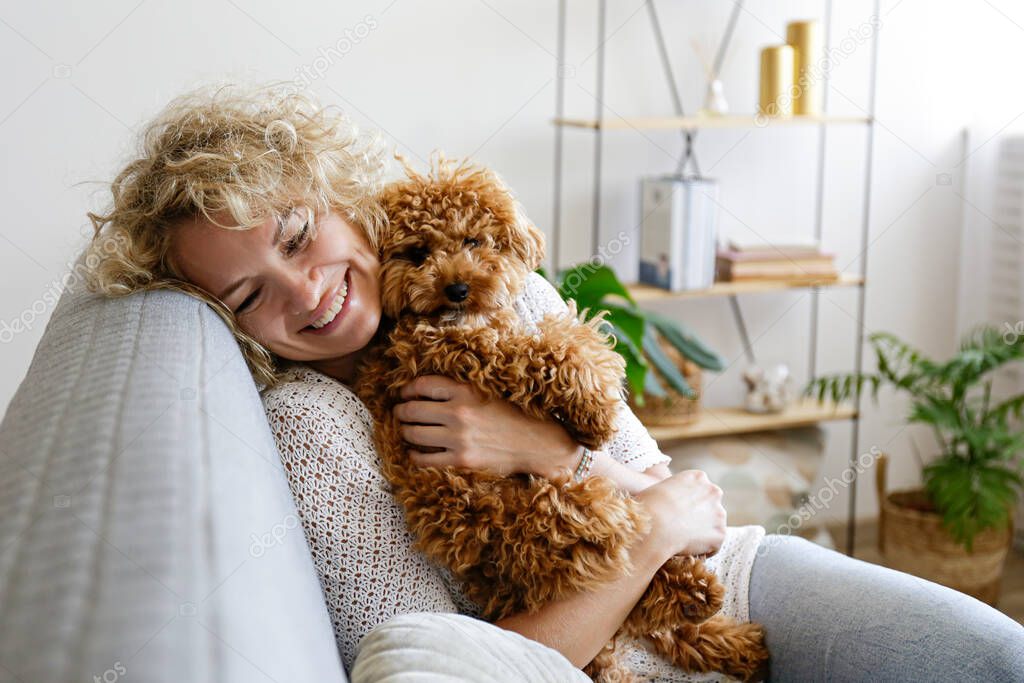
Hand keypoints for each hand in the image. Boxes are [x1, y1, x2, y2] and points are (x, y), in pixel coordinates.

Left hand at [395, 375, 579, 477]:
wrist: (536, 443)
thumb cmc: (512, 415)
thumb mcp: (486, 392)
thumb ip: (459, 390)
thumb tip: (426, 389)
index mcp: (466, 391)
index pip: (423, 385)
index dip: (407, 389)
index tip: (404, 394)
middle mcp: (459, 413)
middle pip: (412, 410)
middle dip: (401, 412)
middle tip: (399, 413)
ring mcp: (459, 438)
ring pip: (414, 434)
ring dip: (405, 432)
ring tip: (407, 431)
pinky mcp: (461, 460)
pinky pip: (424, 459)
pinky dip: (414, 455)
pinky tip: (416, 452)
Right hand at [635, 469, 725, 559]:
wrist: (655, 524)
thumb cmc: (648, 506)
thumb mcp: (660, 488)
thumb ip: (673, 493)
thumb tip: (671, 505)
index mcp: (697, 477)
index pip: (700, 490)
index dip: (689, 504)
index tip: (678, 513)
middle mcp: (713, 491)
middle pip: (710, 506)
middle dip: (700, 517)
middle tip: (682, 528)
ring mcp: (719, 513)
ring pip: (713, 526)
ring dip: (702, 533)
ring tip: (682, 540)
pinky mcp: (720, 534)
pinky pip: (714, 545)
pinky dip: (703, 550)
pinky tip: (687, 550)